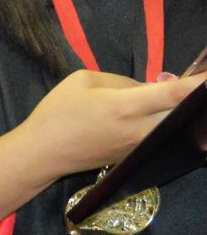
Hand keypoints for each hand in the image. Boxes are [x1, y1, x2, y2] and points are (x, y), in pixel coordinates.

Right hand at [18, 69, 206, 178]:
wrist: (43, 152)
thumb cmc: (58, 112)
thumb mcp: (84, 80)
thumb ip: (123, 80)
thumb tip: (149, 88)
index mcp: (126, 107)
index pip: (175, 94)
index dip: (200, 84)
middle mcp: (140, 129)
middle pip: (184, 113)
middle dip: (196, 97)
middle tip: (196, 83)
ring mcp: (141, 146)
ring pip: (176, 125)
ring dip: (181, 109)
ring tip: (175, 94)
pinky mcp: (137, 154)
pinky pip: (162, 134)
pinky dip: (168, 120)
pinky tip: (160, 111)